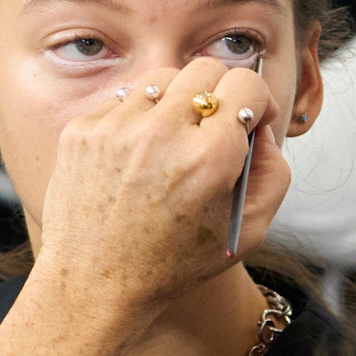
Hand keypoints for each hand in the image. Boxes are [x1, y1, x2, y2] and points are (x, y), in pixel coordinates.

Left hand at [29, 58, 283, 322]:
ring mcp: (115, 128)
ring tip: (171, 143)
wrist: (94, 285)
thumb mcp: (249, 230)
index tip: (248, 122)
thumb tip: (258, 124)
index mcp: (209, 157)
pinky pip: (122, 100)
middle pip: (206, 70)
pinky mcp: (81, 130)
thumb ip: (273, 170)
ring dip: (175, 103)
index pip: (246, 83)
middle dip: (219, 95)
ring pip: (162, 79)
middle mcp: (161, 133)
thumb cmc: (173, 263)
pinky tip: (135, 158)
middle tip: (212, 129)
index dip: (256, 100)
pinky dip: (135, 120)